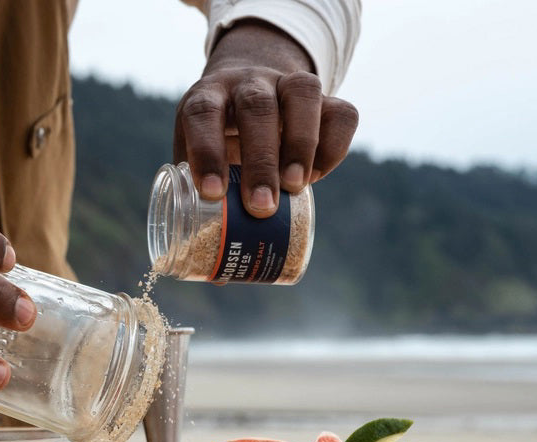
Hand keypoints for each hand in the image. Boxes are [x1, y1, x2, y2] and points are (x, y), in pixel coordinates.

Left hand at [173, 20, 358, 216]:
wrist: (249, 95)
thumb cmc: (216, 139)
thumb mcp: (195, 155)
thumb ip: (196, 193)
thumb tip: (209, 264)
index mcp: (207, 95)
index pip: (202, 113)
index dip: (206, 151)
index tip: (212, 194)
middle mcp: (248, 82)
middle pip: (256, 106)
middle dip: (260, 159)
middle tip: (261, 206)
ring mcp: (288, 84)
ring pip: (302, 93)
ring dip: (300, 143)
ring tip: (295, 187)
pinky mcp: (325, 98)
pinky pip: (341, 113)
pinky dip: (333, 146)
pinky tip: (317, 176)